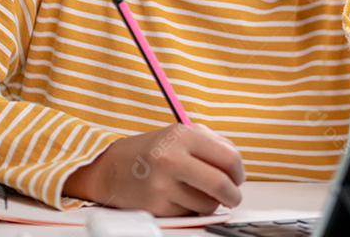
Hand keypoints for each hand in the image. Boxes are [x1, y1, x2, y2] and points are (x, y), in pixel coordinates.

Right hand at [63, 123, 243, 216]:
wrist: (110, 168)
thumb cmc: (152, 151)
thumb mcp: (181, 135)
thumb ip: (212, 145)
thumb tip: (237, 167)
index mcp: (183, 135)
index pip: (229, 157)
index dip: (239, 172)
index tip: (238, 178)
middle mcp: (172, 158)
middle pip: (220, 184)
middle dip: (233, 195)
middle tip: (233, 197)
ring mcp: (162, 183)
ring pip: (206, 203)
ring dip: (209, 203)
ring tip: (196, 193)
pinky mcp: (155, 205)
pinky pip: (188, 214)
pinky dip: (189, 210)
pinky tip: (177, 198)